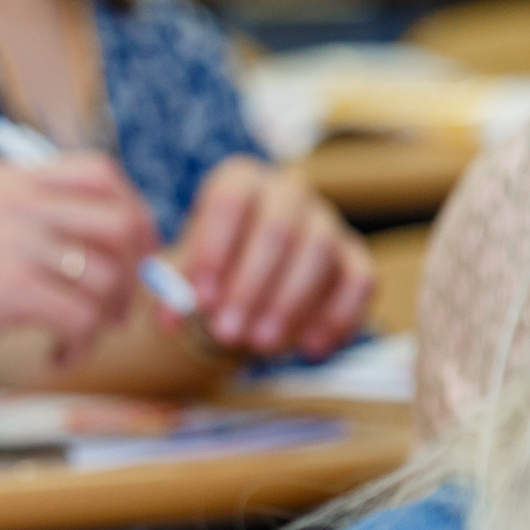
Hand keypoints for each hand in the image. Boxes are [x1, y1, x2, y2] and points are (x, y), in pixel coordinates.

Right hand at [0, 155, 159, 372]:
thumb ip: (38, 222)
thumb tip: (125, 241)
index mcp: (6, 179)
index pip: (101, 173)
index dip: (135, 213)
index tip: (137, 254)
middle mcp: (9, 199)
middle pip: (117, 221)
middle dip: (133, 271)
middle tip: (118, 308)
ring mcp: (5, 240)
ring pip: (104, 276)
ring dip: (105, 317)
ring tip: (78, 338)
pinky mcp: (1, 286)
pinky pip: (78, 315)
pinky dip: (79, 343)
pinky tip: (57, 354)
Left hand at [176, 157, 373, 358]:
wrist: (245, 277)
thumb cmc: (211, 268)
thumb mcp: (186, 273)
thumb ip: (175, 290)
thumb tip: (170, 318)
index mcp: (239, 180)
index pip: (229, 201)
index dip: (214, 250)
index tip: (200, 299)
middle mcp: (288, 192)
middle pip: (278, 228)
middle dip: (251, 286)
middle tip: (227, 333)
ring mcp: (327, 221)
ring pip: (319, 251)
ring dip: (289, 303)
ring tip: (259, 345)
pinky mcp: (355, 255)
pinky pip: (360, 280)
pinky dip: (338, 316)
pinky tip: (310, 348)